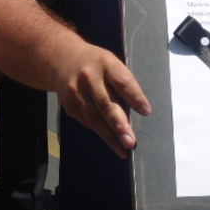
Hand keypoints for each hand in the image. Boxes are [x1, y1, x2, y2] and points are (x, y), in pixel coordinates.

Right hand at [55, 43, 150, 158]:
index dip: (135, 97)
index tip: (146, 111)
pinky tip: (112, 141)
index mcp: (106, 63)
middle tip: (131, 142)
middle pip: (106, 104)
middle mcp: (89, 77)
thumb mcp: (112, 63)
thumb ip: (123, 83)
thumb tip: (138, 111)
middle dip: (120, 125)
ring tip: (124, 150)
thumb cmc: (98, 64)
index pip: (122, 81)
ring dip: (111, 136)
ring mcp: (76, 91)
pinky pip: (88, 121)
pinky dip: (101, 132)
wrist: (63, 59)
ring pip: (95, 118)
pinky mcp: (69, 104)